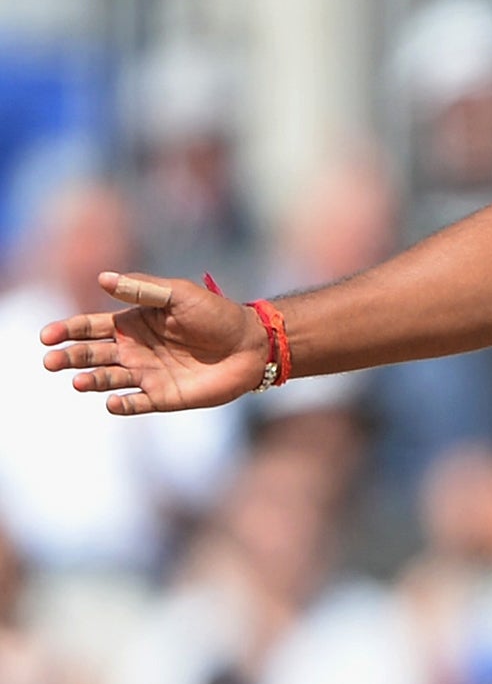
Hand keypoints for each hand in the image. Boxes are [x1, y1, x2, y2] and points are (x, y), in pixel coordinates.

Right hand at [39, 271, 267, 413]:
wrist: (252, 344)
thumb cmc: (217, 314)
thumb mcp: (179, 295)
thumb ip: (142, 290)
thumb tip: (102, 278)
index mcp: (132, 324)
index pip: (89, 327)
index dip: (66, 330)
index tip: (47, 335)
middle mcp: (133, 350)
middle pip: (90, 355)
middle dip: (68, 357)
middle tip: (51, 361)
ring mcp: (147, 374)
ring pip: (107, 380)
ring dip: (90, 381)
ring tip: (78, 381)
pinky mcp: (163, 396)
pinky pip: (135, 404)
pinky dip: (122, 405)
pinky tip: (113, 402)